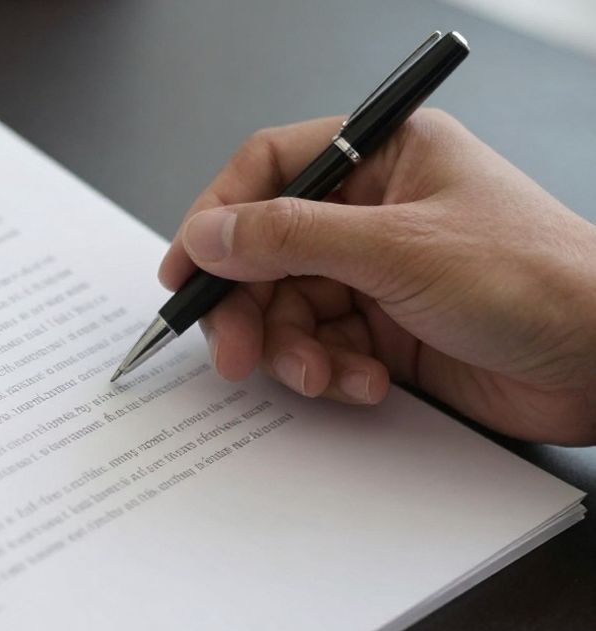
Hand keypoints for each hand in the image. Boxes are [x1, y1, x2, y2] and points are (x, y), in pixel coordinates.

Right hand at [158, 109, 595, 444]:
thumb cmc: (533, 279)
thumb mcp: (397, 249)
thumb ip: (288, 238)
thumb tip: (206, 233)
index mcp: (383, 158)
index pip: (269, 171)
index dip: (216, 218)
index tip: (185, 271)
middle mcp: (374, 211)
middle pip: (268, 252)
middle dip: (250, 306)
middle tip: (237, 352)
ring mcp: (379, 273)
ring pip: (289, 309)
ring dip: (295, 351)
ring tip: (325, 376)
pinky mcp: (387, 332)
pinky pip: (323, 349)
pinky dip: (333, 373)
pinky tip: (369, 384)